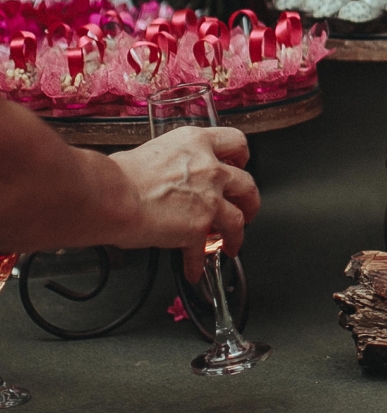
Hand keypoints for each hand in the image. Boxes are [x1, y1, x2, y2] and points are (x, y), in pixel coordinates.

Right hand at [107, 127, 258, 282]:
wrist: (109, 197)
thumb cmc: (118, 176)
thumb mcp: (152, 152)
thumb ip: (172, 162)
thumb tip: (167, 173)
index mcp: (197, 143)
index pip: (235, 142)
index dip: (241, 156)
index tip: (240, 165)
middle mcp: (210, 168)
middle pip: (247, 184)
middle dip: (249, 199)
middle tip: (245, 208)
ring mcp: (209, 199)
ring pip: (239, 219)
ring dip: (237, 234)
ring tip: (231, 243)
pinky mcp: (198, 227)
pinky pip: (203, 251)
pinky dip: (197, 263)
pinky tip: (193, 270)